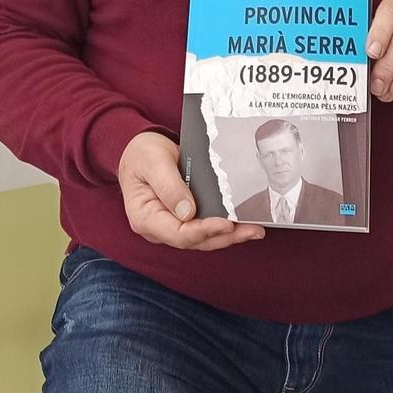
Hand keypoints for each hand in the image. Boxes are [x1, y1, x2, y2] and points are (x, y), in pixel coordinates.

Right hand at [117, 131, 264, 250]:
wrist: (138, 151)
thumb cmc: (141, 154)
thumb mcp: (152, 162)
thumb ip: (168, 185)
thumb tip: (187, 212)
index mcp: (144, 218)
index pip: (177, 233)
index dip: (203, 231)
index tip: (226, 223)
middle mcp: (158, 228)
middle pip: (194, 241)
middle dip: (224, 237)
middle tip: (252, 230)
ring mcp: (171, 226)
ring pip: (203, 239)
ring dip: (229, 236)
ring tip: (254, 230)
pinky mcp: (183, 220)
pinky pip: (204, 229)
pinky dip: (224, 228)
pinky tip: (243, 225)